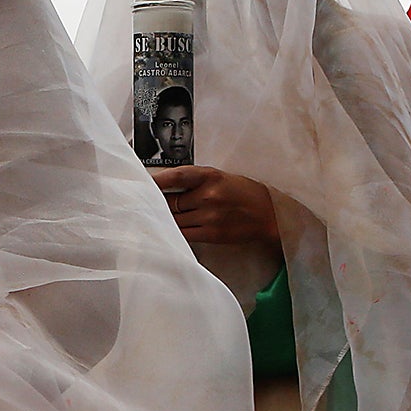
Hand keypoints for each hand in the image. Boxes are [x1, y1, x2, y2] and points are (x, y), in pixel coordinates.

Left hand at [150, 165, 280, 246]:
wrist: (269, 214)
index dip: (156, 180)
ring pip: (174, 219)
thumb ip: (195, 182)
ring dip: (163, 219)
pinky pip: (183, 234)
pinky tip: (167, 231)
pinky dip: (174, 232)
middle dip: (157, 203)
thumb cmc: (242, 193)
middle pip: (170, 201)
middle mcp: (209, 195)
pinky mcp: (211, 234)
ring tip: (153, 218)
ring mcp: (209, 216)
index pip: (176, 175)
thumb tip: (164, 187)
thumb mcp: (220, 178)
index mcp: (210, 176)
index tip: (141, 183)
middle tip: (141, 204)